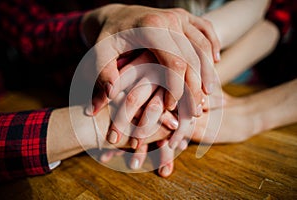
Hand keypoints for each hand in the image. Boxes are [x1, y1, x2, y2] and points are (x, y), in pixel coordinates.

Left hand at [81, 3, 220, 116]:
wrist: (116, 15)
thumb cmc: (108, 37)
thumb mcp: (99, 53)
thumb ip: (103, 73)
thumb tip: (112, 94)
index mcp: (150, 28)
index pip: (173, 62)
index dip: (175, 88)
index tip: (170, 107)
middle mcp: (170, 19)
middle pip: (192, 57)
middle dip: (196, 86)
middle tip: (196, 110)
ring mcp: (179, 15)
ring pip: (203, 45)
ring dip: (208, 71)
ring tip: (208, 94)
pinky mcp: (185, 15)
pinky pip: (206, 29)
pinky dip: (213, 45)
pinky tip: (217, 60)